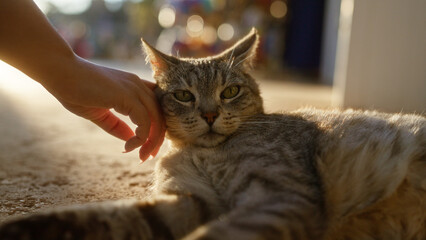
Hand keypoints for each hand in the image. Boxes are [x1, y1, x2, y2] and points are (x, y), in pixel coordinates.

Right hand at [44, 56, 164, 160]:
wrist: (60, 73)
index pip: (156, 109)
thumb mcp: (100, 112)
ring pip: (157, 119)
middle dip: (157, 140)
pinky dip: (141, 138)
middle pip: (161, 115)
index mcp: (133, 88)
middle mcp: (138, 86)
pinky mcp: (127, 95)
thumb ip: (116, 125)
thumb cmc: (75, 90)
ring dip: (151, 142)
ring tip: (140, 156)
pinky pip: (145, 121)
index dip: (156, 129)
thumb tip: (130, 138)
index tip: (146, 148)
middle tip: (146, 157)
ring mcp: (134, 89)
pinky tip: (128, 147)